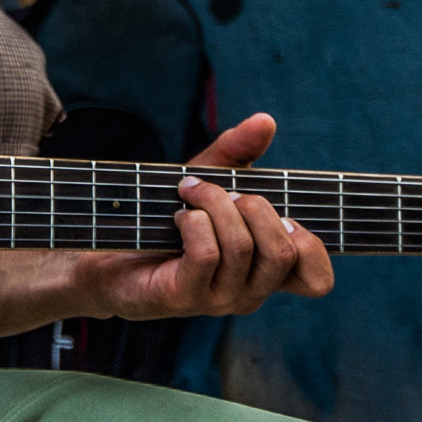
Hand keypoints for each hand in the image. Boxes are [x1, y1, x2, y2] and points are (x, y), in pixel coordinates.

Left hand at [69, 113, 333, 319]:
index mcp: (264, 272)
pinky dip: (194, 222)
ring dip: (214, 204)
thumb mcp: (207, 178)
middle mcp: (249, 293)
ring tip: (189, 193)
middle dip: (254, 206)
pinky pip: (207, 253)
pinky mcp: (184, 298)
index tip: (281, 214)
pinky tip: (178, 216)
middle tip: (222, 191)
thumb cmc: (163, 218)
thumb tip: (265, 121)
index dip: (311, 245)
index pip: (317, 281)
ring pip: (243, 247)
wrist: (104, 251)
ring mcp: (218, 300)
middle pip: (283, 251)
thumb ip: (239, 153)